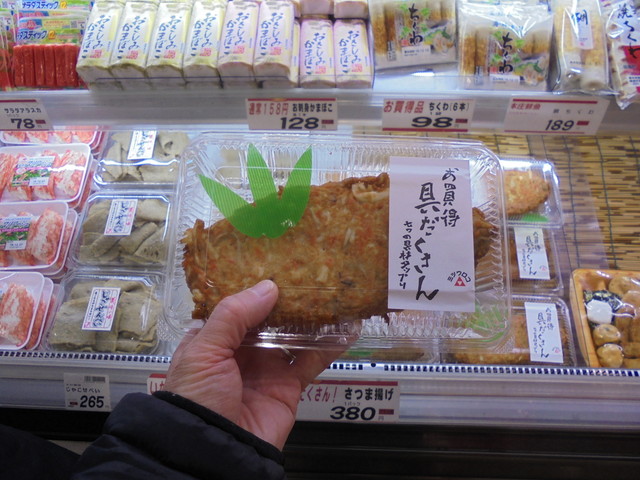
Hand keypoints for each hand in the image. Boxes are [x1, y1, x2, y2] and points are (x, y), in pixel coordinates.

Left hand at [163, 280, 348, 449]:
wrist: (216, 450)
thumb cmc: (198, 398)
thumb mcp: (204, 350)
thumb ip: (233, 315)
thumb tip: (268, 287)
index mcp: (213, 339)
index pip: (235, 306)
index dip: (253, 287)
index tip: (275, 264)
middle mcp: (240, 351)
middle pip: (268, 318)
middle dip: (287, 300)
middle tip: (310, 275)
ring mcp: (266, 368)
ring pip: (293, 335)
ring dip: (311, 319)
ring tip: (331, 295)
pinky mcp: (289, 386)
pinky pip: (311, 361)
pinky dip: (329, 346)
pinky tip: (345, 329)